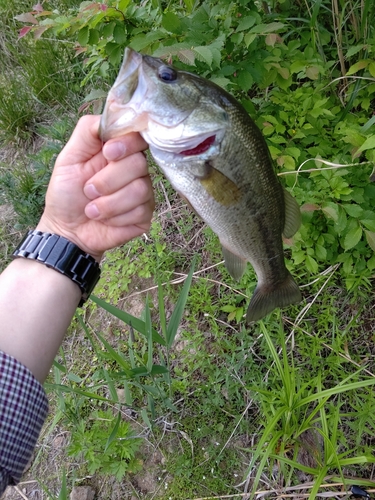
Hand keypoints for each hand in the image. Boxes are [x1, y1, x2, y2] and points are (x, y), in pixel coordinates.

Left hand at [37, 115, 154, 260]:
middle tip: (88, 190)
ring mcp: (143, 193)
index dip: (126, 144)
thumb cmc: (66, 194)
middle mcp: (134, 170)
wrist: (67, 230)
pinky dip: (116, 217)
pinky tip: (105, 220)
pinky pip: (140, 210)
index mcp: (118, 152)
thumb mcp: (68, 158)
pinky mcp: (145, 215)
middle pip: (139, 164)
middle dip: (108, 180)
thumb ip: (87, 132)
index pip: (137, 137)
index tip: (108, 153)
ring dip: (109, 202)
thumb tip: (110, 115)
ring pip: (140, 189)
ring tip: (92, 209)